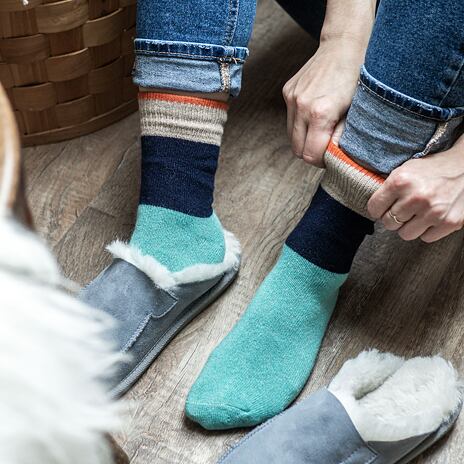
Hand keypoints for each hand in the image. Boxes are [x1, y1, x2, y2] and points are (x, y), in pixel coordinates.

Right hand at [282, 35, 365, 167]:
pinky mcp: (287, 92)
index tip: (330, 157)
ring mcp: (291, 98)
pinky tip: (315, 113)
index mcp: (320, 113)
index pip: (310, 155)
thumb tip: (334, 157)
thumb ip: (343, 137)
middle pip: (297, 149)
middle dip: (310, 153)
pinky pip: (290, 119)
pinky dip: (301, 123)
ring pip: (291, 136)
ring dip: (304, 139)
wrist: (344, 44)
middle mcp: (301, 106)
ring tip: (321, 131)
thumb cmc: (358, 77)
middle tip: (326, 147)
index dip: (320, 161)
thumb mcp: (357, 111)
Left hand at [368, 134, 463, 241]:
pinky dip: (427, 230)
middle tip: (403, 209)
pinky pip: (426, 238)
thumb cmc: (432, 168)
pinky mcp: (450, 222)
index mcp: (400, 181)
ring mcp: (433, 212)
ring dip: (409, 226)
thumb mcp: (405, 169)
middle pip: (388, 223)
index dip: (378, 209)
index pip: (374, 208)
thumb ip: (389, 188)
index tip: (383, 207)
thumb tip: (374, 209)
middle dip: (393, 217)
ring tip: (417, 214)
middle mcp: (415, 197)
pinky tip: (432, 217)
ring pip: (405, 234)